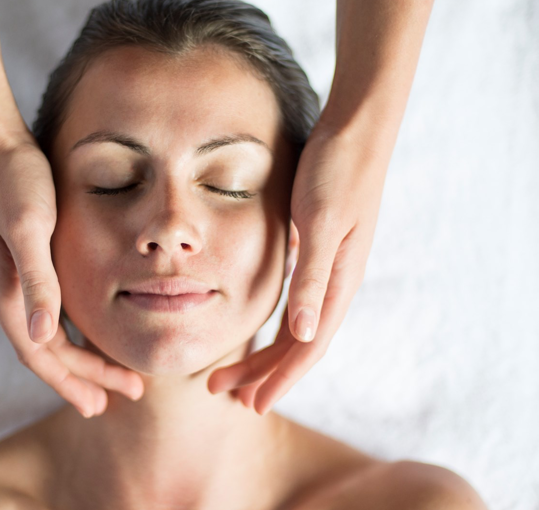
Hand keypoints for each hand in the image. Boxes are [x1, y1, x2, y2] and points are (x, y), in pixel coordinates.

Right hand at [0, 139, 143, 417]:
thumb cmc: (13, 180)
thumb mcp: (30, 227)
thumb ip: (37, 280)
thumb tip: (42, 338)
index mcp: (7, 290)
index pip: (42, 354)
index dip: (72, 381)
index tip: (104, 405)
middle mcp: (7, 291)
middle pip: (45, 351)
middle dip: (80, 378)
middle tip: (116, 400)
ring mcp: (11, 276)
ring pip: (46, 333)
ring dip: (76, 358)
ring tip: (104, 377)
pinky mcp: (21, 259)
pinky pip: (47, 309)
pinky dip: (69, 328)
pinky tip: (87, 328)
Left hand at [208, 125, 384, 413]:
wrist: (355, 131)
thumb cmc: (336, 172)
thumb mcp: (322, 223)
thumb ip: (313, 279)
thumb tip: (305, 337)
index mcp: (337, 283)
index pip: (307, 348)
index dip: (279, 380)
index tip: (252, 407)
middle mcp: (334, 284)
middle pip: (297, 345)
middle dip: (261, 373)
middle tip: (221, 393)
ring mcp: (326, 270)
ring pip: (294, 328)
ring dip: (263, 354)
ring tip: (231, 373)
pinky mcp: (315, 253)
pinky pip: (293, 303)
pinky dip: (273, 325)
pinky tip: (255, 328)